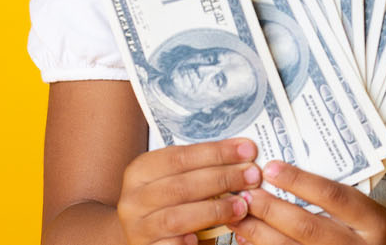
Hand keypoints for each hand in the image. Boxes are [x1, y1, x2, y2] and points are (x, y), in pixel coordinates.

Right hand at [117, 139, 263, 244]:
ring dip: (214, 210)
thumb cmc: (172, 203)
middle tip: (252, 176)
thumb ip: (201, 169)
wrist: (147, 236)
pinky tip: (209, 236)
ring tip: (242, 206)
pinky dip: (189, 242)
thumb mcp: (178, 180)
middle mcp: (133, 199)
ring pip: (176, 218)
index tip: (247, 150)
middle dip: (222, 179)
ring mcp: (137, 227)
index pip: (179, 156)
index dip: (216, 152)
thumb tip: (244, 152)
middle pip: (180, 186)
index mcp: (140, 171)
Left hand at [226, 161, 385, 244]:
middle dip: (271, 210)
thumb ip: (333, 196)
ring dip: (258, 233)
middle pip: (307, 227)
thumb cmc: (368, 231)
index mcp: (373, 221)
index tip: (270, 168)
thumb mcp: (364, 210)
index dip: (299, 181)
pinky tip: (245, 238)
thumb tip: (280, 174)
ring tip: (238, 215)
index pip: (333, 196)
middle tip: (245, 194)